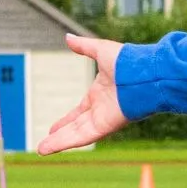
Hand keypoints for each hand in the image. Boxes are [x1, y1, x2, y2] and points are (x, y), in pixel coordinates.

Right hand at [36, 31, 132, 153]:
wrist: (145, 73)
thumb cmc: (128, 61)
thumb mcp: (100, 50)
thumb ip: (84, 47)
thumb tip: (68, 38)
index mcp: (99, 95)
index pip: (79, 112)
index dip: (66, 120)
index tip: (54, 127)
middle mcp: (101, 110)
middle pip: (75, 127)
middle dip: (60, 135)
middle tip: (44, 144)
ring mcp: (103, 119)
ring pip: (76, 134)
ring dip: (59, 142)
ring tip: (41, 150)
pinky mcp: (105, 126)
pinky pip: (82, 137)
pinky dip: (66, 142)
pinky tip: (51, 147)